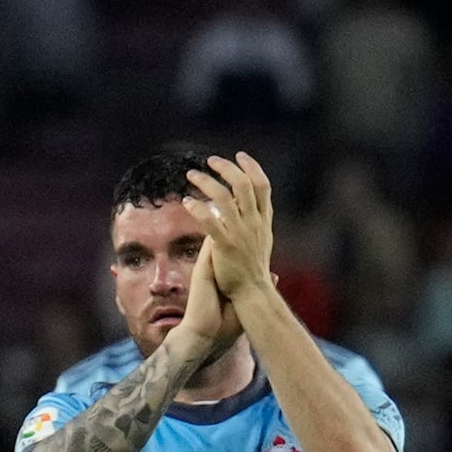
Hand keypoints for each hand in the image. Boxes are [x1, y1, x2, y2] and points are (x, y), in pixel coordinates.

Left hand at [188, 152, 280, 311]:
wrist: (253, 295)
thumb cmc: (254, 272)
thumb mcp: (262, 243)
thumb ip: (255, 223)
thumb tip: (246, 208)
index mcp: (263, 221)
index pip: (262, 185)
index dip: (252, 168)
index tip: (240, 156)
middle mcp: (254, 223)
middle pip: (243, 184)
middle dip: (226, 168)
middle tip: (210, 160)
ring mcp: (240, 233)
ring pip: (223, 197)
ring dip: (206, 182)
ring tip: (192, 175)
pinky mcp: (225, 246)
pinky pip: (209, 221)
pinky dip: (198, 208)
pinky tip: (187, 203)